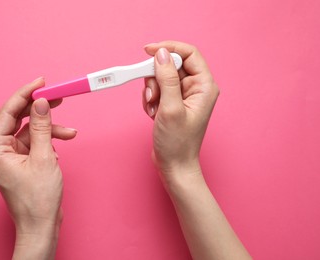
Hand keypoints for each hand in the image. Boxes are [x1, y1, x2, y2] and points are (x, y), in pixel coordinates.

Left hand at [0, 77, 76, 258]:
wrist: (42, 225)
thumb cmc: (38, 199)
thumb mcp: (44, 157)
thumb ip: (42, 127)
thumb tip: (41, 103)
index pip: (9, 112)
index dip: (25, 94)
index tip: (41, 83)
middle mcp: (1, 151)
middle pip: (20, 119)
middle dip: (41, 109)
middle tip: (58, 97)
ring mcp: (12, 157)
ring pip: (32, 131)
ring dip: (51, 129)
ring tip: (70, 132)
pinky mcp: (24, 162)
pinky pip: (36, 143)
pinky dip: (50, 141)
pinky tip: (60, 147)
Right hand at [142, 41, 218, 180]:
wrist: (173, 165)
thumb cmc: (177, 143)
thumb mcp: (170, 109)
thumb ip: (167, 79)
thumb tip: (161, 54)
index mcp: (204, 86)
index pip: (189, 53)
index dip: (168, 48)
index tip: (149, 50)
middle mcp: (196, 88)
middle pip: (172, 65)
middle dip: (156, 77)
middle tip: (152, 94)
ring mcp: (183, 95)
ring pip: (161, 77)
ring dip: (152, 90)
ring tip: (154, 109)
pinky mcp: (172, 102)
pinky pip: (157, 89)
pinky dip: (151, 99)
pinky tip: (153, 114)